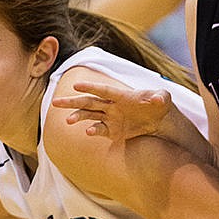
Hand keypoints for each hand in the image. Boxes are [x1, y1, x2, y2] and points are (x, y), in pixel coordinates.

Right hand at [51, 79, 172, 139]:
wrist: (160, 121)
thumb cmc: (160, 105)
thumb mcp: (163, 99)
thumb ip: (160, 97)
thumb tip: (159, 98)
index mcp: (121, 95)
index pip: (102, 90)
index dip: (90, 87)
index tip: (75, 85)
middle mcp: (112, 105)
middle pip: (88, 102)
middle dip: (72, 102)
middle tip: (55, 103)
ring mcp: (111, 118)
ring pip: (89, 116)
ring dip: (78, 117)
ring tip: (68, 121)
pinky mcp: (112, 130)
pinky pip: (100, 130)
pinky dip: (94, 131)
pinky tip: (88, 132)